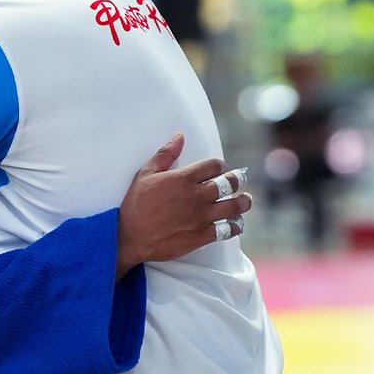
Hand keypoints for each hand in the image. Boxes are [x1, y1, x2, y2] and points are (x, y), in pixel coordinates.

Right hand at [116, 133, 251, 277]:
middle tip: (239, 182)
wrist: (129, 237)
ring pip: (234, 206)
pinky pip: (227, 229)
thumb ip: (165, 154)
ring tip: (245, 200)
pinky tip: (235, 224)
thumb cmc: (135, 205)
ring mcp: (201, 217)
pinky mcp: (201, 236)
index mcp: (184, 178)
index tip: (220, 170)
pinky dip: (234, 226)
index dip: (220, 166)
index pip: (215, 165)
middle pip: (230, 183)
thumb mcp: (145, 174)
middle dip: (238, 180)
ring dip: (243, 202)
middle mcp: (197, 196)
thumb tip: (180, 136)